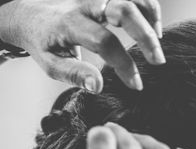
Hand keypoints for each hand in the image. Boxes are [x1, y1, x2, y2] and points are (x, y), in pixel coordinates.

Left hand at [0, 0, 163, 91]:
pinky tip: (153, 27)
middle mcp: (86, 4)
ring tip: (159, 41)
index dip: (123, 64)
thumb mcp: (50, 63)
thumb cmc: (44, 42)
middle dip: (145, 35)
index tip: (136, 84)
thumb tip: (98, 86)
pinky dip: (149, 8)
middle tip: (158, 60)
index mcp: (70, 24)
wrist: (31, 14)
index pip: (104, 41)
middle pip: (124, 9)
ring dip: (150, 18)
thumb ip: (74, 74)